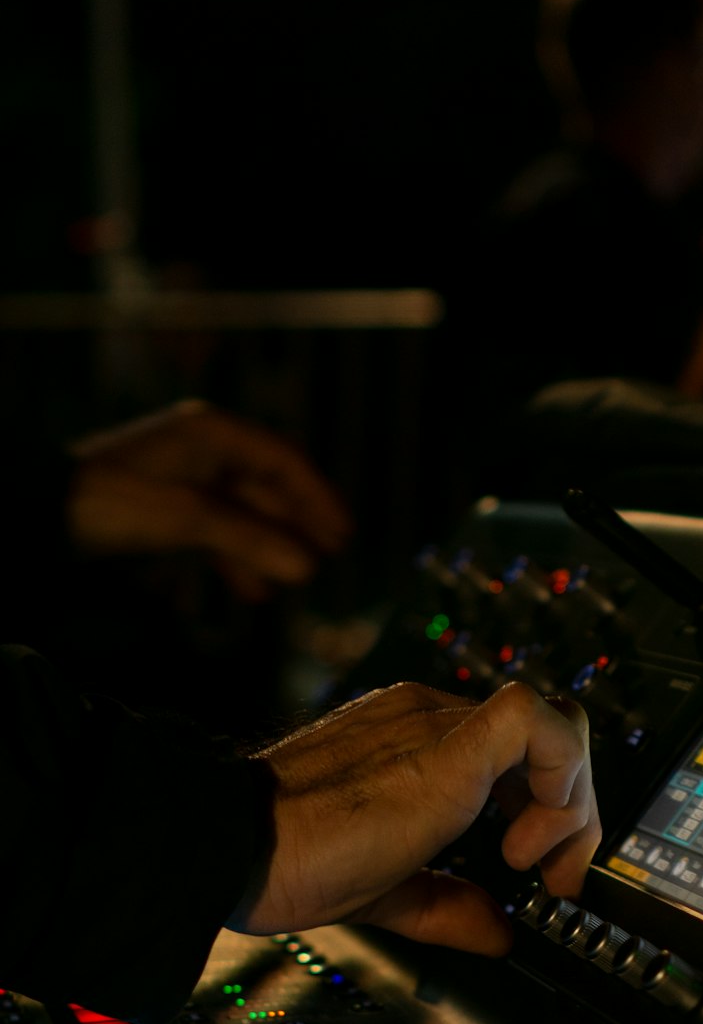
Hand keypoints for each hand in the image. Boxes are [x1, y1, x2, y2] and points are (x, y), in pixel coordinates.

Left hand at [66, 399, 351, 600]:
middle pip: (265, 487)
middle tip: (327, 561)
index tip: (342, 534)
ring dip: (267, 547)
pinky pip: (216, 527)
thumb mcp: (184, 518)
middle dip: (295, 527)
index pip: (282, 460)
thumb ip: (247, 541)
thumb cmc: (107, 501)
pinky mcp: (166, 503)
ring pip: (242, 511)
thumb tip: (307, 567)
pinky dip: (236, 556)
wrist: (40, 511)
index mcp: (211, 434)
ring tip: (291, 583)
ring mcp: (184, 475)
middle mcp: (202, 448)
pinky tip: (249, 589)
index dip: (317, 497)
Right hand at [228, 680, 600, 952]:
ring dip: (569, 800)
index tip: (536, 875)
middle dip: (571, 810)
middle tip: (554, 879)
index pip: (515, 751)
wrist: (228, 846)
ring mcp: (438, 723)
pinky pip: (537, 720)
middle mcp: (430, 720)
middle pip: (548, 733)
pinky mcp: (445, 744)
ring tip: (534, 865)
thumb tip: (498, 933)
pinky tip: (525, 842)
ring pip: (556, 719)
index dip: (544, 811)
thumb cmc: (278, 859)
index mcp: (414, 744)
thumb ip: (447, 903)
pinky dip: (557, 779)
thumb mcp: (386, 891)